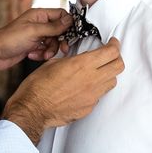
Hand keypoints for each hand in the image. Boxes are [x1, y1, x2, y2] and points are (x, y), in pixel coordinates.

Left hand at [0, 8, 72, 82]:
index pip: (60, 15)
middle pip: (59, 31)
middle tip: (62, 49)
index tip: (71, 34)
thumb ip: (53, 27)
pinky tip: (31, 55)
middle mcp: (38, 24)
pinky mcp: (32, 46)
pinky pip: (45, 50)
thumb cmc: (10, 39)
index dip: (68, 24)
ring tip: (42, 54)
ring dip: (50, 50)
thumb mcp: (34, 31)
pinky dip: (41, 54)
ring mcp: (35, 35)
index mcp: (39, 15)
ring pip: (53, 42)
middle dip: (59, 41)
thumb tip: (69, 20)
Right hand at [2, 38, 123, 144]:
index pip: (110, 52)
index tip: (113, 43)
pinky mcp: (89, 107)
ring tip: (99, 71)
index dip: (114, 45)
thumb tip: (79, 59)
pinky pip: (100, 96)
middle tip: (110, 55)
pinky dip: (96, 89)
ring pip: (112, 82)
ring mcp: (92, 96)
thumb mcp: (54, 63)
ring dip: (108, 74)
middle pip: (118, 66)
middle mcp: (91, 80)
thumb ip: (72, 60)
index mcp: (82, 65)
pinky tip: (86, 87)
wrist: (33, 109)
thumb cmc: (38, 86)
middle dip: (116, 58)